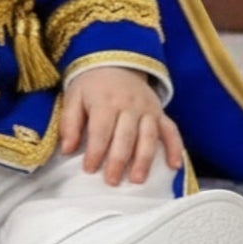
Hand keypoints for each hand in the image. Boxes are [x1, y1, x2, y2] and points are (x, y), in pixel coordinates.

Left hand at [58, 64, 183, 184]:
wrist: (116, 62)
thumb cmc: (92, 85)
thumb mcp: (73, 97)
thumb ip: (69, 123)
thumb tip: (67, 149)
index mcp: (105, 101)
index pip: (101, 131)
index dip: (95, 152)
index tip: (89, 169)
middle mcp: (129, 105)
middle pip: (125, 137)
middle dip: (118, 161)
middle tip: (111, 181)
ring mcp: (147, 109)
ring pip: (148, 137)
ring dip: (144, 160)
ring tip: (137, 180)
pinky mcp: (160, 113)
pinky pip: (171, 130)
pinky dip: (175, 148)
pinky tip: (174, 166)